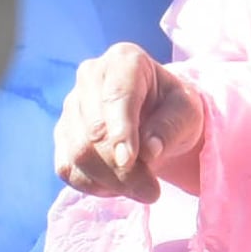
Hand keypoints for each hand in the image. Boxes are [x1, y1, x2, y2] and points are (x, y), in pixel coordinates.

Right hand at [54, 42, 205, 201]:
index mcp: (124, 60)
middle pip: (94, 130)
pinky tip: (120, 186)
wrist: (157, 118)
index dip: (121, 130)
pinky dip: (94, 185)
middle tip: (152, 191)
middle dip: (121, 168)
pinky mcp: (62, 134)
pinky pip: (68, 168)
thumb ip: (171, 127)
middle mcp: (90, 75)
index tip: (129, 160)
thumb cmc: (174, 109)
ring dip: (111, 181)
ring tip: (144, 191)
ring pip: (78, 152)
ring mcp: (71, 105)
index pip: (116, 95)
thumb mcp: (187, 113)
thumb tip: (148, 151)